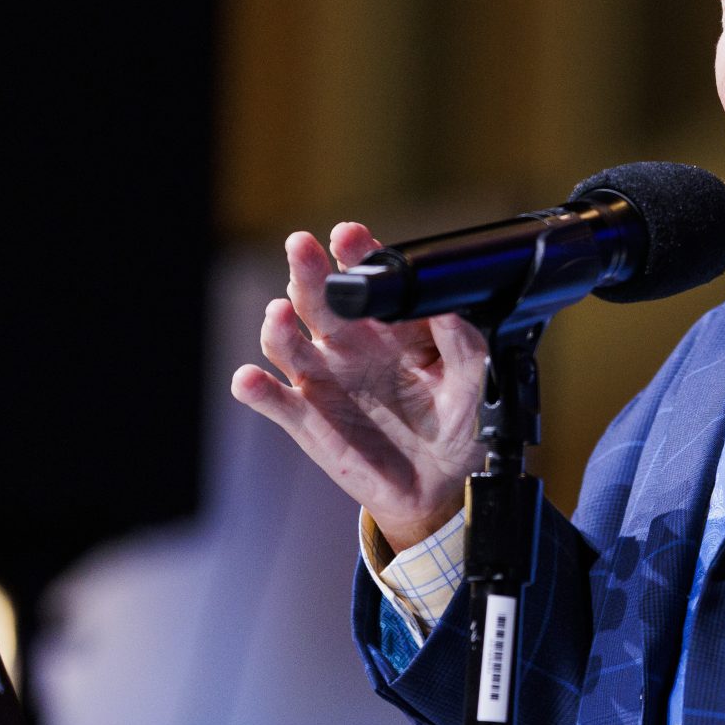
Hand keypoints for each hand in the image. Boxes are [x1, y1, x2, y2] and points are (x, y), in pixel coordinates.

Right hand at [230, 223, 490, 549]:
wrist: (440, 487)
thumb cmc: (458, 427)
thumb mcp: (475, 382)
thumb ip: (464, 343)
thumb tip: (448, 307)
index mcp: (391, 326)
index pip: (370, 280)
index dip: (358, 253)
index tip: (351, 236)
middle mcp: (350, 343)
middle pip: (319, 298)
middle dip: (310, 270)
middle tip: (303, 247)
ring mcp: (323, 378)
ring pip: (287, 340)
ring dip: (278, 325)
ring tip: (280, 313)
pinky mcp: (306, 418)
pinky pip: (274, 400)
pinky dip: (256, 388)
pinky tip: (250, 379)